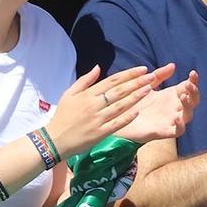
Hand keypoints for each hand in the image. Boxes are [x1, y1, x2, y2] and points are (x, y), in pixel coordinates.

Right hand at [47, 63, 172, 154]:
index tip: (142, 69)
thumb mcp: (69, 94)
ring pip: (120, 106)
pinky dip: (127, 117)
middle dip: (136, 82)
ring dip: (135, 97)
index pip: (112, 81)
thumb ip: (84, 80)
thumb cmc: (62, 116)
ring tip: (149, 89)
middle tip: (151, 76)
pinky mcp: (100, 133)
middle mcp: (94, 105)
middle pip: (119, 91)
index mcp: (87, 94)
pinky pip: (116, 124)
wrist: (55, 139)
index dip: (128, 74)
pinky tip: (138, 111)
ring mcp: (97, 119)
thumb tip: (98, 67)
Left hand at [120, 70, 199, 144]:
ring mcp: (171, 120)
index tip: (192, 72)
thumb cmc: (134, 102)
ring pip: (188, 115)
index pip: (188, 88)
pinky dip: (181, 125)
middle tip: (189, 84)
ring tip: (183, 96)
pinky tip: (177, 118)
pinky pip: (178, 131)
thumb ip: (158, 76)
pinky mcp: (164, 131)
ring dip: (188, 106)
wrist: (119, 119)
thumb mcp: (146, 85)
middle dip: (194, 92)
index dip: (193, 81)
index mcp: (172, 96)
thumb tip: (173, 65)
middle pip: (192, 101)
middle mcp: (174, 108)